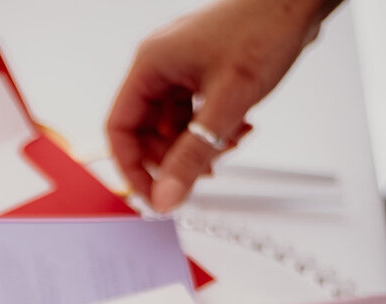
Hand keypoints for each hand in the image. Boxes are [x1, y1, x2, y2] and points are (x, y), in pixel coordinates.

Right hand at [105, 0, 339, 211]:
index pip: (120, 128)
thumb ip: (194, 155)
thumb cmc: (265, 26)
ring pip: (172, 125)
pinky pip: (192, 113)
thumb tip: (168, 194)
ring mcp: (182, 68)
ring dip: (197, 145)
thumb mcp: (227, 103)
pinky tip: (236, 129)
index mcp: (151, 64)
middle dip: (173, 157)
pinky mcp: (202, 72)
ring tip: (228, 144)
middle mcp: (161, 65)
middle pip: (146, 131)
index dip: (132, 167)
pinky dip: (210, 129)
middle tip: (200, 172)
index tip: (153, 194)